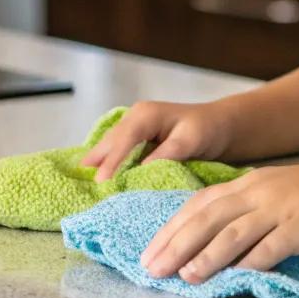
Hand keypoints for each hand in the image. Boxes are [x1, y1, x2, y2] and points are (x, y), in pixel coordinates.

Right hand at [80, 98, 236, 182]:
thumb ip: (167, 154)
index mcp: (147, 114)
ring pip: (111, 144)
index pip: (124, 139)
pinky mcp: (137, 138)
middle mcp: (136, 117)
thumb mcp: (191, 141)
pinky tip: (99, 175)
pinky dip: (109, 161)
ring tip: (81, 182)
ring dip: (99, 161)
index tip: (101, 181)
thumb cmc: (207, 130)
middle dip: (95, 160)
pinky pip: (118, 149)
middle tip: (78, 183)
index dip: (111, 160)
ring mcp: (134, 127)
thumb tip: (142, 170)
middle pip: (110, 140)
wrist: (219, 126)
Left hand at [140, 157, 298, 281]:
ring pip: (231, 233)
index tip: (149, 249)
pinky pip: (269, 247)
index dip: (171, 227)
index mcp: (251, 182)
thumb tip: (219, 241)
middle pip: (206, 219)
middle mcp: (260, 192)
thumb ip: (251, 211)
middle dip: (174, 245)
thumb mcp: (281, 192)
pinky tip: (232, 279)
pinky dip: (247, 264)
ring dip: (203, 257)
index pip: (199, 204)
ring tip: (182, 276)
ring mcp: (280, 209)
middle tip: (150, 269)